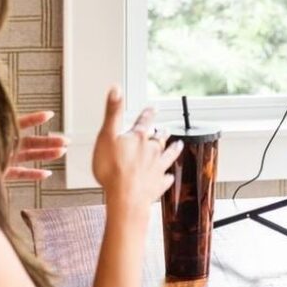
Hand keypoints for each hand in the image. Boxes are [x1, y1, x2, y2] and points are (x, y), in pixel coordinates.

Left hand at [5, 111, 68, 181]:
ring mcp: (3, 158)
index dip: (35, 119)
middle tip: (67, 141)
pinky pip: (20, 173)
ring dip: (46, 154)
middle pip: (30, 141)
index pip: (20, 123)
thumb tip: (3, 129)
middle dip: (49, 141)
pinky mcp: (2, 173)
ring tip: (62, 152)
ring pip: (28, 155)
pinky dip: (33, 174)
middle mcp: (3, 144)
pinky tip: (47, 173)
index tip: (50, 114)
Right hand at [92, 88, 181, 218]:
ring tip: (179, 145)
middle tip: (166, 128)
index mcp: (138, 138)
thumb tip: (116, 88)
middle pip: (159, 138)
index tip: (152, 109)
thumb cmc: (112, 169)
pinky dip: (168, 177)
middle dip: (162, 132)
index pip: (144, 121)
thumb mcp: (107, 135)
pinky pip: (166, 179)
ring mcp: (156, 168)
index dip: (148, 114)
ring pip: (168, 155)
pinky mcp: (157, 185)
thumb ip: (113, 112)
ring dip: (173, 150)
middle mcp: (151, 151)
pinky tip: (170, 176)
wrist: (125, 197)